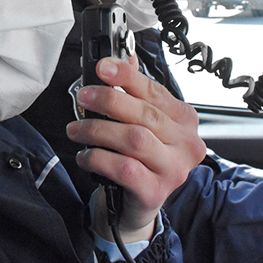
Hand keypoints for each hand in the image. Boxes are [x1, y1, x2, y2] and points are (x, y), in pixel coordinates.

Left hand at [66, 56, 205, 241]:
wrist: (138, 205)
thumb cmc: (142, 158)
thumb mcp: (143, 123)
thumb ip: (136, 92)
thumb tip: (123, 58)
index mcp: (184, 119)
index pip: (155, 91)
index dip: (127, 76)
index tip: (102, 67)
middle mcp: (186, 144)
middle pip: (144, 115)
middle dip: (109, 101)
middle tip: (83, 97)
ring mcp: (174, 170)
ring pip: (133, 140)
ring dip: (98, 130)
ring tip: (76, 129)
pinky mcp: (156, 192)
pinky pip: (123, 169)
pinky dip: (99, 158)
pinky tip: (85, 155)